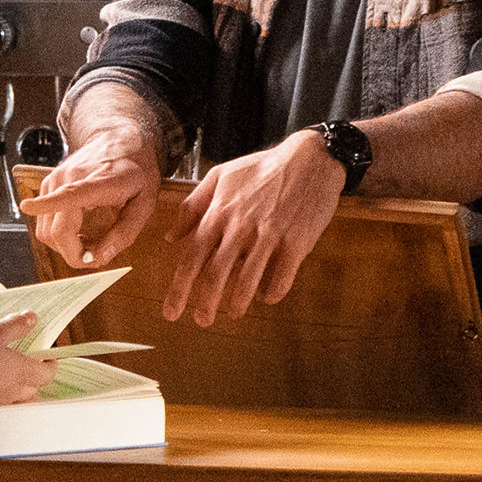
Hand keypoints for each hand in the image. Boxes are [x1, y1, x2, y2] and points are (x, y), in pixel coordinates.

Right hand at [0, 311, 58, 404]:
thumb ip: (15, 326)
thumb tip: (32, 318)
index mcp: (21, 372)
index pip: (47, 374)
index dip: (50, 366)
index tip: (48, 358)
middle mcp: (13, 391)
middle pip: (34, 390)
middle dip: (35, 379)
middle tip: (30, 367)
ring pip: (16, 401)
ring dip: (17, 392)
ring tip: (9, 380)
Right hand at [18, 128, 161, 268]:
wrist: (121, 140)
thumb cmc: (136, 171)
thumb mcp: (145, 204)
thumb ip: (124, 233)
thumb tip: (99, 258)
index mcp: (98, 181)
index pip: (70, 193)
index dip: (48, 202)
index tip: (28, 207)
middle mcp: (69, 178)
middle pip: (56, 230)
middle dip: (73, 254)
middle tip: (96, 257)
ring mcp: (55, 180)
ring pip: (46, 230)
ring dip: (65, 245)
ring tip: (90, 241)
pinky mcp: (48, 185)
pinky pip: (45, 222)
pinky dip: (59, 234)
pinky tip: (79, 231)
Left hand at [163, 130, 347, 325]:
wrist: (310, 159)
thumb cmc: (262, 168)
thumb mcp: (221, 177)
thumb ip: (192, 206)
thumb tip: (172, 236)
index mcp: (220, 212)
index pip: (192, 257)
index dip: (180, 288)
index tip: (172, 310)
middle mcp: (241, 225)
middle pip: (216, 273)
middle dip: (205, 303)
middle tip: (202, 321)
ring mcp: (270, 234)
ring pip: (248, 279)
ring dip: (238, 302)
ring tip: (233, 314)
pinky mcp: (297, 241)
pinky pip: (282, 276)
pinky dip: (273, 292)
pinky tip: (268, 297)